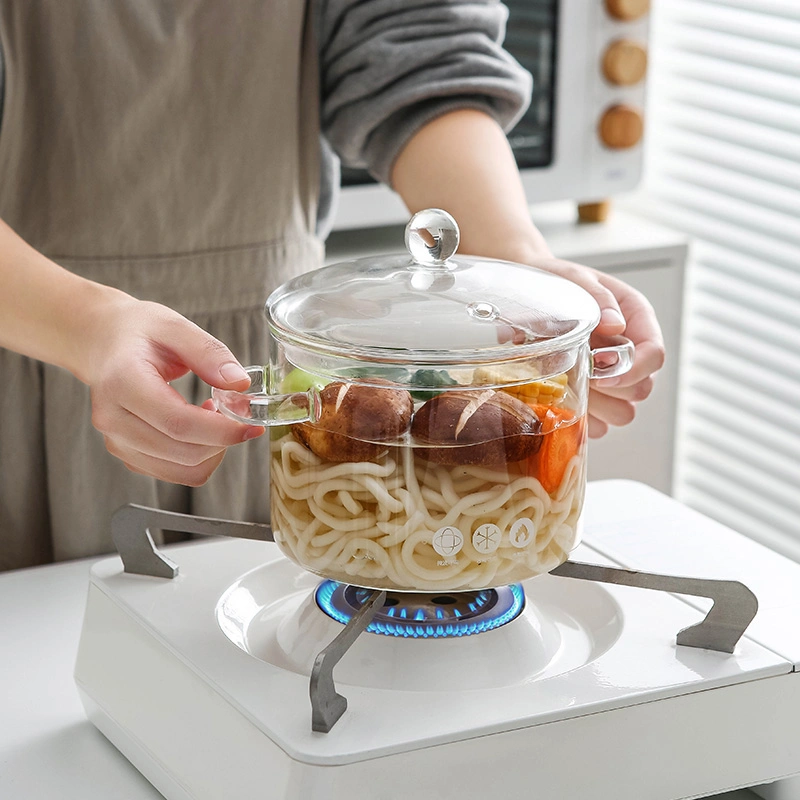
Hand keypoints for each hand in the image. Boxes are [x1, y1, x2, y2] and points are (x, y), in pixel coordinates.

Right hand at [79, 294, 263, 484]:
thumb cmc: (138, 332)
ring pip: (182, 471)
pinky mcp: (126, 453)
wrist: (103, 342)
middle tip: (238, 413)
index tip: (251, 426)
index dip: (221, 431)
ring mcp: (116, 440)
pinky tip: (198, 428)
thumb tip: (240, 383)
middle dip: (223, 441)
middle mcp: (113, 419)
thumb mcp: (176, 327)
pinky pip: (174, 473)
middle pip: (183, 452)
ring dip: (212, 451)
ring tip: (214, 416)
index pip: (178, 423)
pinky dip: (198, 457)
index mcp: (123, 383)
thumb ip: (210, 353)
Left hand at [530, 256, 665, 437]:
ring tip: (565, 382)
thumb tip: (616, 325)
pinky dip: (580, 418)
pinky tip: (558, 396)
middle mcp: (629, 351)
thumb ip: (597, 299)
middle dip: (609, 387)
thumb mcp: (575, 279)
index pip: (653, 355)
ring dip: (594, 405)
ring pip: (623, 413)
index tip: (596, 366)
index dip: (630, 368)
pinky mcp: (593, 398)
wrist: (524, 293)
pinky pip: (598, 426)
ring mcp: (612, 378)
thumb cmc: (554, 282)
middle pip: (641, 389)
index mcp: (635, 319)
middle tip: (574, 371)